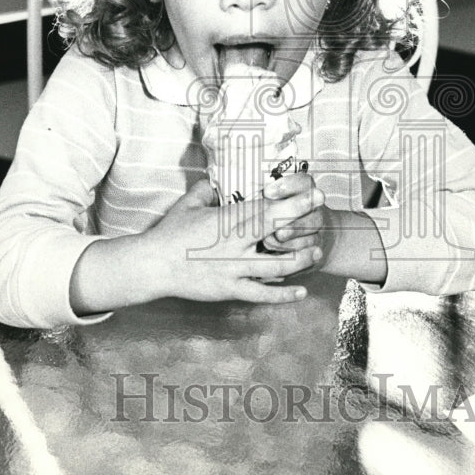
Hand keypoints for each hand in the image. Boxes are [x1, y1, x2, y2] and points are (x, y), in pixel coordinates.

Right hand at [144, 177, 324, 304]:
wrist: (153, 265)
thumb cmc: (170, 233)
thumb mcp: (188, 204)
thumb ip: (206, 190)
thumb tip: (217, 179)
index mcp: (227, 219)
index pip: (266, 207)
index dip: (292, 200)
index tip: (312, 191)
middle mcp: (235, 243)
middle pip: (276, 230)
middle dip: (301, 219)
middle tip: (322, 210)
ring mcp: (233, 268)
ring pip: (276, 265)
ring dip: (299, 258)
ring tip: (316, 252)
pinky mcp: (229, 289)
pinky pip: (261, 293)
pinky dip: (282, 294)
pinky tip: (300, 291)